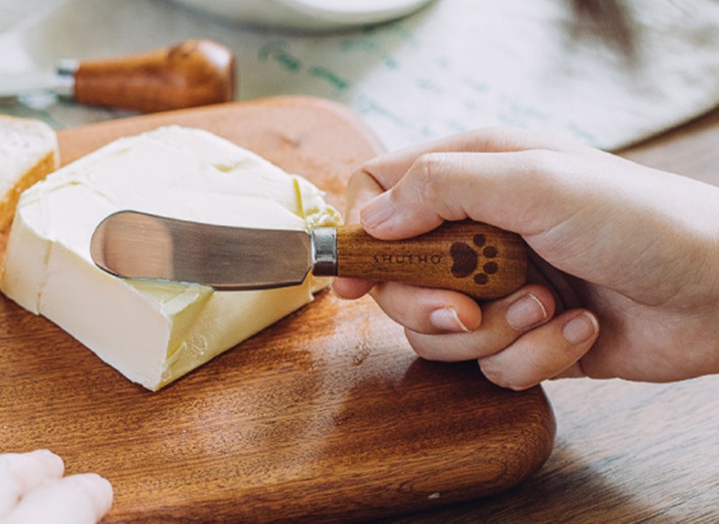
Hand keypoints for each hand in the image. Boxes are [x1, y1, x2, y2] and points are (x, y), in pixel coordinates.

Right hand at [332, 127, 718, 389]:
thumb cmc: (640, 219)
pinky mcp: (523, 335)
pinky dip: (535, 355)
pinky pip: (490, 364)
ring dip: (492, 330)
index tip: (358, 279)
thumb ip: (441, 188)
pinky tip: (577, 327)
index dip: (358, 238)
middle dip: (427, 304)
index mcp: (472, 174)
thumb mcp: (535, 182)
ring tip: (548, 305)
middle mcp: (475, 230)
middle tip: (468, 305)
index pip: (377, 196)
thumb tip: (369, 220)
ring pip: (437, 331)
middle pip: (395, 279)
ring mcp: (497, 285)